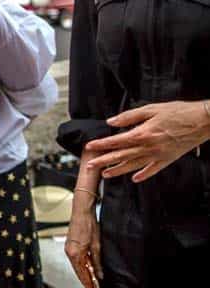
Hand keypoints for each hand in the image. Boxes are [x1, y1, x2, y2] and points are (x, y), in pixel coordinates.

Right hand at [64, 205, 102, 287]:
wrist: (81, 212)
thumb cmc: (89, 225)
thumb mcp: (97, 246)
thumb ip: (97, 262)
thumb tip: (99, 274)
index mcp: (75, 253)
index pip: (83, 274)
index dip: (89, 285)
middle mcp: (69, 252)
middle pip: (78, 272)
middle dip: (86, 282)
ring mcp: (68, 249)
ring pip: (77, 266)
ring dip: (85, 274)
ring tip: (92, 284)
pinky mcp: (70, 245)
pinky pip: (76, 260)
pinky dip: (82, 266)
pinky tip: (88, 270)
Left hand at [85, 101, 209, 181]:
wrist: (203, 121)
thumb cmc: (177, 112)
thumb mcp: (151, 109)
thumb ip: (129, 116)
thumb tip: (111, 121)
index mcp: (143, 134)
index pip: (117, 141)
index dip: (102, 145)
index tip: (89, 147)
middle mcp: (149, 147)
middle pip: (122, 156)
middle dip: (104, 161)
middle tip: (89, 166)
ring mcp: (159, 155)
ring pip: (134, 165)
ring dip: (119, 170)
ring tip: (105, 174)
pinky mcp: (169, 159)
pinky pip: (153, 169)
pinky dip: (143, 175)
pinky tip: (134, 179)